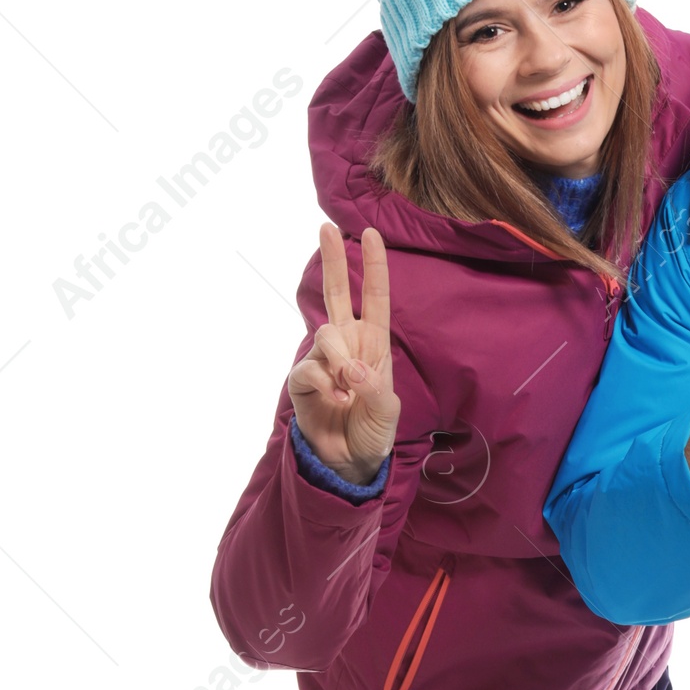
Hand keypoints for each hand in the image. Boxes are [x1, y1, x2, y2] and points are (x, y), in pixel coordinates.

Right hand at [288, 224, 400, 485]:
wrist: (349, 462)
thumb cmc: (373, 432)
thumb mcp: (387, 412)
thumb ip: (375, 388)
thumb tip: (351, 368)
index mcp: (372, 345)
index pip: (373, 299)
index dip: (373, 268)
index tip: (370, 234)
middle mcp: (346, 346)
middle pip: (336, 294)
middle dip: (332, 260)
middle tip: (326, 227)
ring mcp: (322, 360)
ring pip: (325, 335)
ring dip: (338, 360)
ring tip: (347, 390)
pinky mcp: (302, 380)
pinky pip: (310, 368)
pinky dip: (324, 384)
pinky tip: (335, 401)